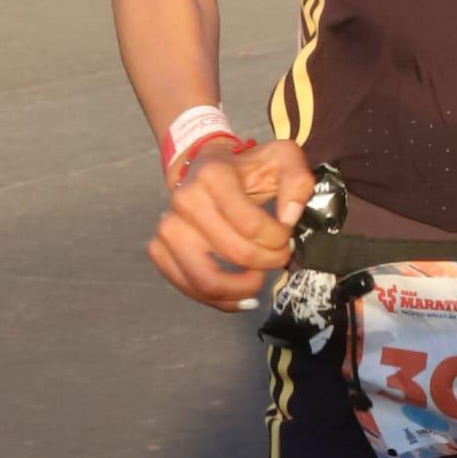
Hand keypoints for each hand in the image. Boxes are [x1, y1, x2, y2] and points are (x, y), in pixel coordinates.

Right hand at [147, 138, 315, 312]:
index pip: (251, 225)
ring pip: (205, 280)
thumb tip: (290, 217)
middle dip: (267, 262)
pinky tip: (239, 296)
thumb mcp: (282, 158)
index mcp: (214, 176)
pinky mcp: (159, 247)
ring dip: (241, 289)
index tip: (286, 235)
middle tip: (280, 256)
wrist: (207, 165)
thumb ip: (297, 181)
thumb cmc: (249, 167)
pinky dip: (217, 299)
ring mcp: (168, 226)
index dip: (278, 239)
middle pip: (235, 253)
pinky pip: (187, 287)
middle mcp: (185, 200)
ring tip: (258, 280)